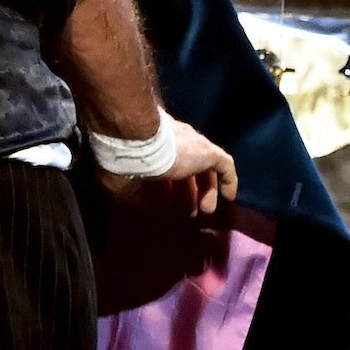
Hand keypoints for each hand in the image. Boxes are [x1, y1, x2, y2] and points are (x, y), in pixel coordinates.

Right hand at [100, 118, 236, 217]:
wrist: (139, 138)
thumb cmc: (126, 161)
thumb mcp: (120, 183)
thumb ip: (133, 194)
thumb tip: (140, 209)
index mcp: (152, 145)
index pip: (165, 165)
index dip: (167, 185)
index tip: (165, 202)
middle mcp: (174, 141)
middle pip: (187, 168)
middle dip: (188, 190)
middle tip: (187, 211)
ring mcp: (193, 145)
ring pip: (204, 167)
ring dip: (205, 189)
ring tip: (204, 210)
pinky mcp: (207, 151)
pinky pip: (224, 166)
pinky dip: (227, 181)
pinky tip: (229, 197)